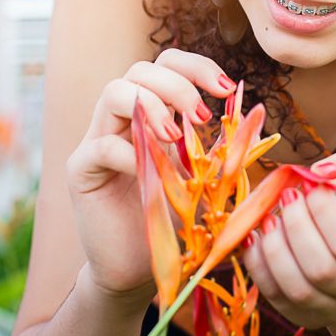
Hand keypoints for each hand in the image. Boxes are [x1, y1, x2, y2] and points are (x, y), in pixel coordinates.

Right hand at [66, 48, 236, 306]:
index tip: (226, 89)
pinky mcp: (81, 170)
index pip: (167, 65)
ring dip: (153, 107)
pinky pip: (101, 145)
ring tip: (176, 136)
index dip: (196, 67)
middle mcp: (123, 119)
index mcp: (153, 112)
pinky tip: (151, 172)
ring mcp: (98, 140)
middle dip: (177, 84)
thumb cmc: (172, 220)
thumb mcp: (205, 178)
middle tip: (203, 116)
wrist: (136, 269)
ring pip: (114, 92)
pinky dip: (130, 152)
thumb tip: (253, 117)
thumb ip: (220, 147)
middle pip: (140, 70)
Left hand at [240, 151, 335, 329]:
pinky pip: (275, 296)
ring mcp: (332, 310)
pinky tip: (255, 237)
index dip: (322, 211)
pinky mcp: (302, 316)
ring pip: (297, 289)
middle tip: (285, 197)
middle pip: (322, 270)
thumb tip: (322, 171)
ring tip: (268, 218)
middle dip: (296, 227)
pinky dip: (258, 265)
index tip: (307, 184)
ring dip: (275, 249)